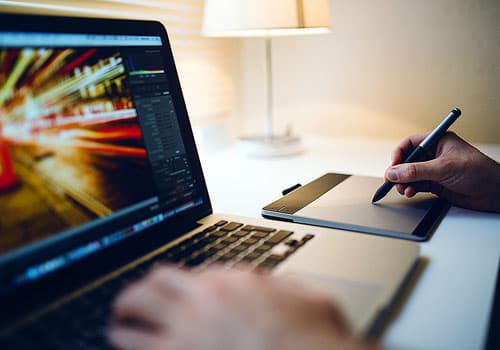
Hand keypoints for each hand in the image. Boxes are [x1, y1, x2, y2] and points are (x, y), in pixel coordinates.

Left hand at [108, 266, 372, 349]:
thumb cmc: (312, 338)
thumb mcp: (308, 298)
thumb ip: (284, 286)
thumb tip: (274, 283)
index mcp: (230, 284)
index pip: (192, 275)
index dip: (182, 285)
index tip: (178, 294)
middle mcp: (201, 304)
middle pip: (152, 286)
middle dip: (139, 291)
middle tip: (132, 301)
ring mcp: (185, 335)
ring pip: (134, 317)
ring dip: (123, 319)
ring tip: (117, 324)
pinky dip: (127, 346)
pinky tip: (124, 346)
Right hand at [385, 131, 499, 211]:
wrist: (495, 192)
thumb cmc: (480, 171)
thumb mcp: (444, 168)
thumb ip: (416, 171)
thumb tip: (394, 172)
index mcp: (438, 141)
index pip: (410, 143)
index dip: (399, 154)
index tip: (393, 166)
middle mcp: (435, 154)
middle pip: (408, 160)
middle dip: (400, 171)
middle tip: (394, 180)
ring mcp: (434, 170)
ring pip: (410, 174)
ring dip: (404, 182)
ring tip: (404, 189)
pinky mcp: (435, 183)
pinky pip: (416, 184)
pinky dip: (410, 188)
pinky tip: (410, 192)